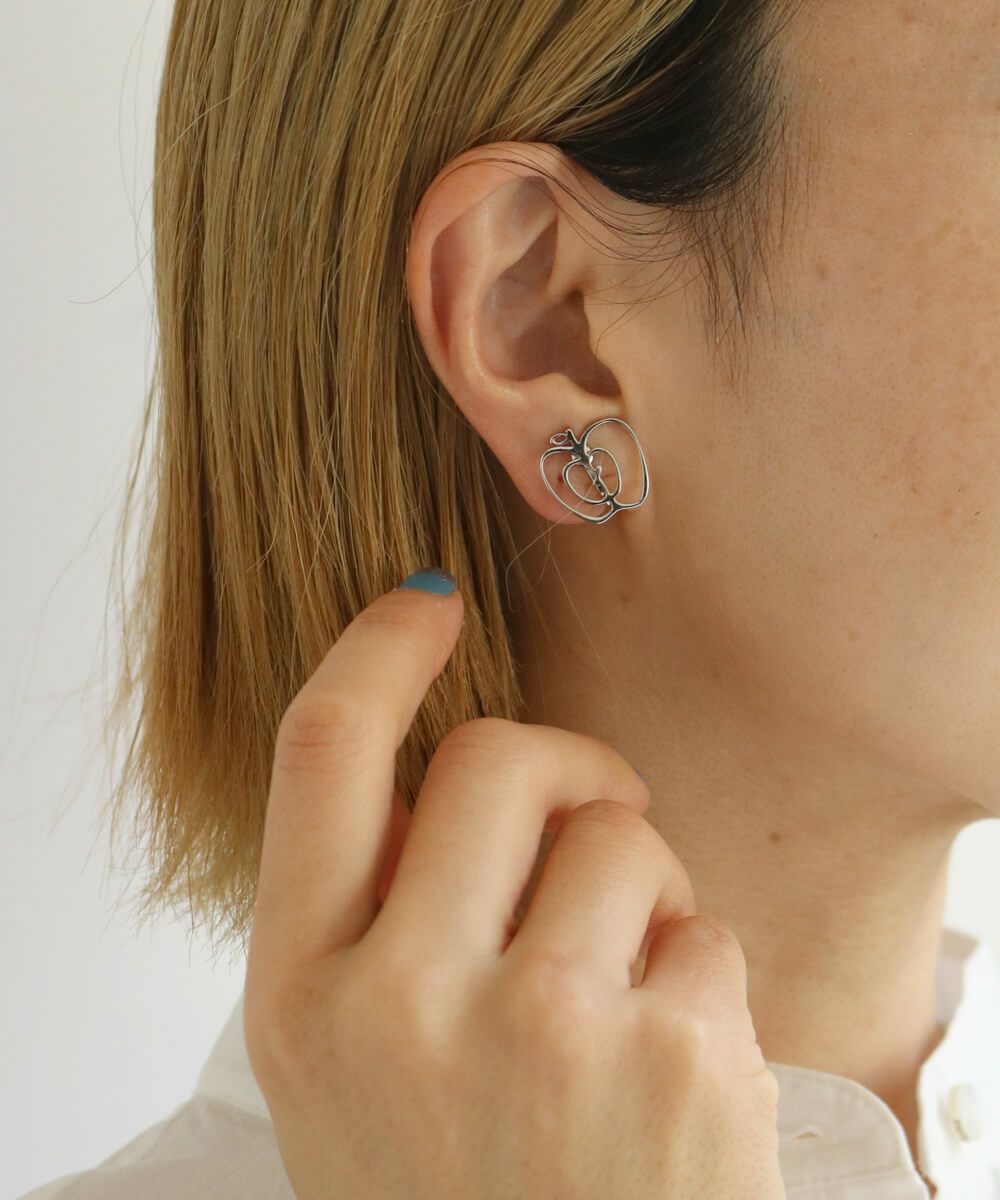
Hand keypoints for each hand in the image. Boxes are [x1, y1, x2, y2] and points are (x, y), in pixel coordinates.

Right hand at [243, 573, 784, 1198]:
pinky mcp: (675, 1069)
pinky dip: (699, 977)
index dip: (376, 649)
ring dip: (640, 886)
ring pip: (624, 830)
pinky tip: (669, 1076)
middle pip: (500, 756)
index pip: (320, 752)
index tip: (426, 600)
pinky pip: (707, 929)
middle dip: (564, 769)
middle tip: (589, 824)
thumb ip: (374, 918)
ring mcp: (545, 1036)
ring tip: (621, 995)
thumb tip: (439, 777)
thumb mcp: (349, 1068)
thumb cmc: (447, 1190)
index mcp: (303, 992)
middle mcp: (406, 1003)